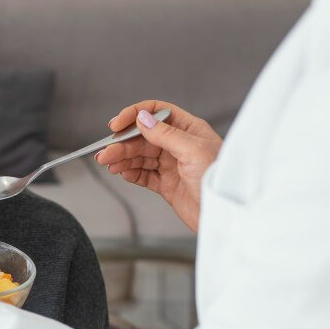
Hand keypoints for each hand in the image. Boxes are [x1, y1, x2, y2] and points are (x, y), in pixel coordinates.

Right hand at [96, 100, 221, 231]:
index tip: (116, 125)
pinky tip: (123, 173)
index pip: (156, 113)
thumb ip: (165, 134)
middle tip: (105, 152)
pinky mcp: (167, 185)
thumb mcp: (192, 150)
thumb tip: (143, 118)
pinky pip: (144, 175)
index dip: (134, 115)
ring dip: (123, 159)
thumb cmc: (218, 179)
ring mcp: (172, 165)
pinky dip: (131, 173)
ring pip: (140, 157)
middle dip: (122, 144)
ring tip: (109, 163)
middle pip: (143, 138)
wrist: (224, 215)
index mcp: (188, 129)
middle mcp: (179, 145)